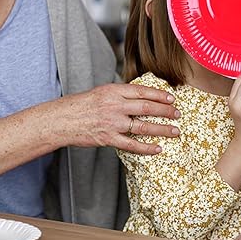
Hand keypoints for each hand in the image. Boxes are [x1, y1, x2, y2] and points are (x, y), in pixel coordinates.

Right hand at [56, 83, 179, 154]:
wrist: (62, 119)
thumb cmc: (82, 105)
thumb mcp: (102, 92)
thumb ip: (121, 93)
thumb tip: (142, 95)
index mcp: (114, 91)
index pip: (142, 91)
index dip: (159, 95)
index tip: (172, 98)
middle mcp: (115, 105)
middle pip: (147, 107)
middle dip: (166, 111)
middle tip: (178, 114)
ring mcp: (112, 122)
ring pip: (143, 125)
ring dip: (162, 129)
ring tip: (175, 131)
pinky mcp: (108, 138)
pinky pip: (132, 144)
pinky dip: (146, 147)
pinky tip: (157, 148)